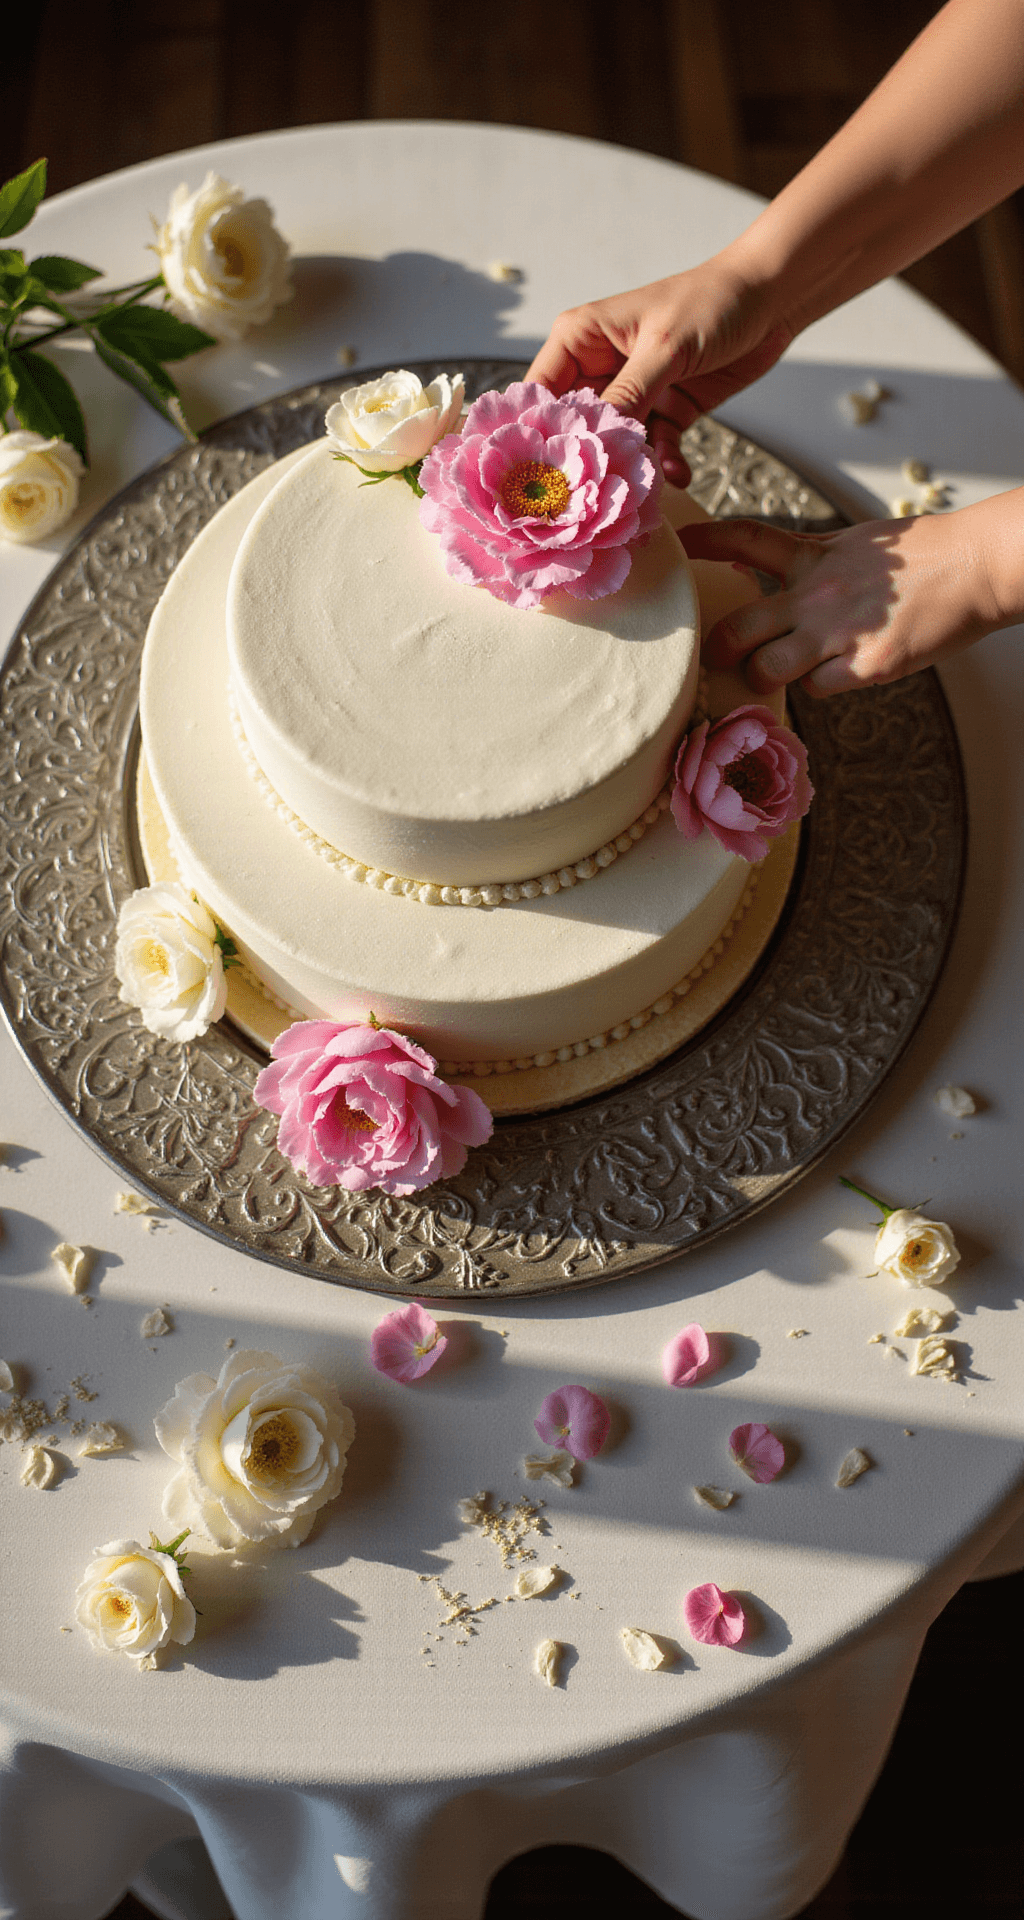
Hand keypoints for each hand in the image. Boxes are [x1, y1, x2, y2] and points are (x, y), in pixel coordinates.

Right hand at [524, 253, 791, 484]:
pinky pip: (654, 447)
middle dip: (587, 459)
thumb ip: (628, 396)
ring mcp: (632, 393)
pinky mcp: (664, 411)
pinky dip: (665, 463)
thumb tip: (594, 442)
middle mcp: (599, 368)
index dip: (538, 434)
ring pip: (616, 443)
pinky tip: (679, 475)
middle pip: (576, 427)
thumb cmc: (709, 301)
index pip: (540, 393)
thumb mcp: (663, 348)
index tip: (542, 476)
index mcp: (580, 340)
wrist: (770, 299)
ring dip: (630, 466)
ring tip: (642, 490)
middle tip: (593, 494)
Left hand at [679, 509, 1004, 695]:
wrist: (977, 567)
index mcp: (815, 557)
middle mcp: (817, 595)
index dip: (706, 539)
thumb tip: (770, 569)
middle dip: (717, 647)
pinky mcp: (864, 666)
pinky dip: (817, 686)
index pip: (746, 539)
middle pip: (738, 627)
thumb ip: (812, 560)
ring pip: (766, 670)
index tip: (679, 541)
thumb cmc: (925, 556)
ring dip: (761, 678)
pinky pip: (816, 689)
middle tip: (713, 656)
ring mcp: (838, 633)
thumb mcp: (859, 545)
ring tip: (770, 675)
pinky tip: (835, 673)